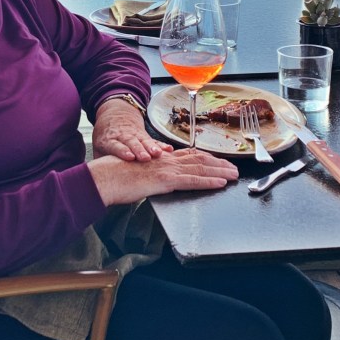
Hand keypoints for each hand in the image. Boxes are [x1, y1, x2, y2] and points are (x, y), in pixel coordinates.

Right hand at [89, 147, 238, 206]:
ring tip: (234, 175)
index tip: (219, 161)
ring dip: (220, 172)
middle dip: (219, 164)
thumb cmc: (114, 176)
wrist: (105, 178)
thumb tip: (155, 174)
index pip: (189, 155)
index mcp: (160, 158)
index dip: (207, 158)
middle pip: (199, 160)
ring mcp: (167, 169)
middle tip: (234, 168)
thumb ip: (149, 171)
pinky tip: (220, 183)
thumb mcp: (135, 170)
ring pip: (200, 168)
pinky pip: (192, 180)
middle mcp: (166, 160)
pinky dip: (209, 181)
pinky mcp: (166, 180)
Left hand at [92, 97, 173, 161]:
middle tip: (146, 157)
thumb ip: (101, 162)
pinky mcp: (144, 135)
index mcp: (108, 140)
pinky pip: (153, 140)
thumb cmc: (106, 137)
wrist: (115, 115)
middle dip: (139, 150)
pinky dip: (161, 145)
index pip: (115, 146)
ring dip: (152, 147)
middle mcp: (122, 136)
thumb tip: (101, 179)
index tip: (129, 157)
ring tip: (158, 154)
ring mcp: (134, 135)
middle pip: (131, 143)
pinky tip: (168, 149)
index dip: (122, 151)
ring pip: (143, 141)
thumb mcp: (98, 148)